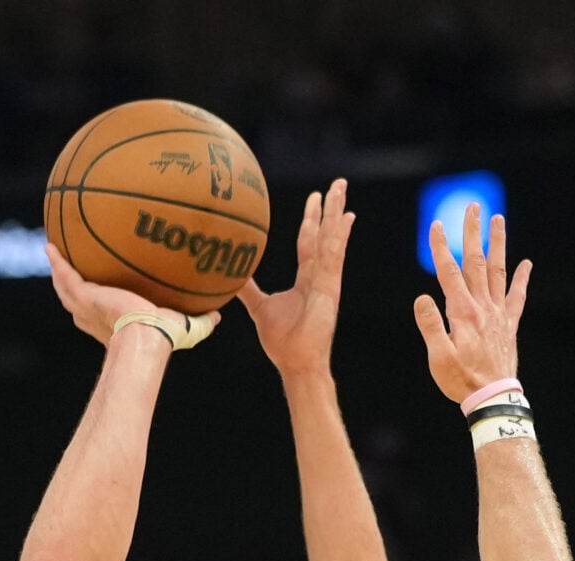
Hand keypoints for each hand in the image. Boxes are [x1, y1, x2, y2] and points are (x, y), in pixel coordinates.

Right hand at [47, 244, 218, 350]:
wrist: (145, 337)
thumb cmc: (164, 339)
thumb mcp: (186, 328)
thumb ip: (200, 321)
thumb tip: (218, 316)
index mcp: (113, 325)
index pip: (100, 315)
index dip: (97, 306)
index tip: (99, 297)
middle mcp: (95, 317)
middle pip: (76, 301)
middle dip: (71, 288)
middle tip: (68, 272)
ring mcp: (86, 306)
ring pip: (65, 287)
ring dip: (59, 272)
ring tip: (53, 253)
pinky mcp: (83, 295)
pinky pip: (65, 274)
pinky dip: (57, 261)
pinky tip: (50, 245)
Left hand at [240, 178, 353, 379]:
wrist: (296, 361)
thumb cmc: (282, 341)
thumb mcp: (260, 307)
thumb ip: (248, 288)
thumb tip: (230, 272)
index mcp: (308, 279)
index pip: (309, 242)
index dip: (312, 221)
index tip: (315, 199)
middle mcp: (320, 275)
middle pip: (327, 234)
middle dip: (331, 209)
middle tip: (338, 184)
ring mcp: (327, 280)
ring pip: (333, 239)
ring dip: (337, 213)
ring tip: (341, 190)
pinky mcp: (330, 287)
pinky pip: (334, 256)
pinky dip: (339, 237)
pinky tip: (344, 218)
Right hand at [412, 203, 530, 403]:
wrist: (493, 398)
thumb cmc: (461, 380)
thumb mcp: (438, 357)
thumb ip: (431, 326)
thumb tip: (422, 298)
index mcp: (462, 312)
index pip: (449, 272)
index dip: (441, 248)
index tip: (436, 225)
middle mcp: (482, 307)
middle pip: (476, 262)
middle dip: (472, 233)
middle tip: (473, 207)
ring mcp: (498, 314)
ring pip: (498, 271)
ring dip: (498, 244)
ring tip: (498, 220)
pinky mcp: (509, 325)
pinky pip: (516, 297)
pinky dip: (521, 279)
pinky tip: (526, 263)